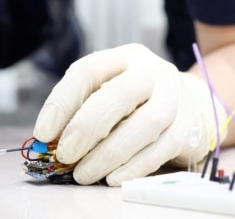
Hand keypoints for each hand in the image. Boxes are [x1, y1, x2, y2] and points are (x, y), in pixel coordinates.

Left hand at [33, 43, 224, 185]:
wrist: (191, 104)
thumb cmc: (136, 100)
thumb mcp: (108, 90)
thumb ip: (81, 107)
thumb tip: (49, 138)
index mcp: (124, 57)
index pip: (88, 70)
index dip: (62, 102)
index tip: (43, 132)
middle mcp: (152, 72)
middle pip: (121, 93)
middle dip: (87, 127)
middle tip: (65, 154)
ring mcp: (175, 98)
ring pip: (145, 123)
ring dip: (108, 154)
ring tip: (83, 173)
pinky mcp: (188, 127)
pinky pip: (161, 149)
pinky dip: (133, 166)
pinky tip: (111, 177)